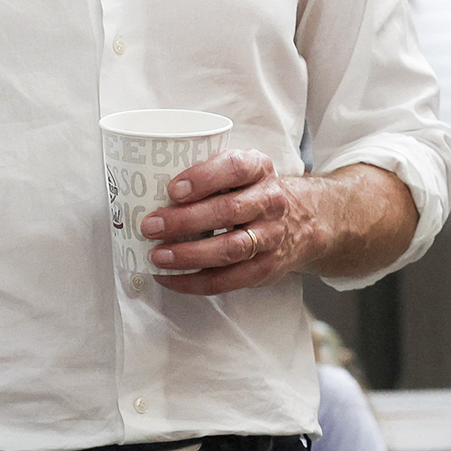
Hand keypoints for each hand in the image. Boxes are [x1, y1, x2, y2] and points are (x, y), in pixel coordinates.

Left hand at [142, 151, 324, 295]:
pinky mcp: (265, 268)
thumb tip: (147, 185)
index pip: (234, 168)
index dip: (203, 178)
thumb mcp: (240, 169)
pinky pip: (228, 280)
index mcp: (258, 168)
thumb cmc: (252, 191)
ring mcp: (271, 237)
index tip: (172, 189)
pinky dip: (194, 282)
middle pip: (228, 211)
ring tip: (157, 255)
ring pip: (230, 248)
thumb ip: (206, 173)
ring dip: (189, 254)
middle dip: (185, 220)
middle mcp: (269, 201)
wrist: (302, 220)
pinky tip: (169, 278)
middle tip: (151, 225)